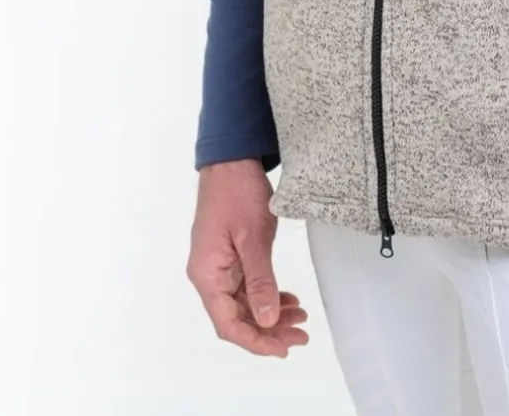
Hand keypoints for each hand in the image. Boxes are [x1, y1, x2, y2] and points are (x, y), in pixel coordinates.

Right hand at [186, 159, 310, 357]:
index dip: (256, 341)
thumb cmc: (238, 193)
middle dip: (269, 330)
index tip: (283, 349)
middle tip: (301, 334)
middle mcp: (208, 276)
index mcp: (207, 275)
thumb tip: (266, 321)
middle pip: (237, 317)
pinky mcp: (229, 256)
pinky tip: (287, 298)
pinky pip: (247, 286)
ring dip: (270, 313)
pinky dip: (267, 294)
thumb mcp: (253, 238)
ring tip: (300, 316)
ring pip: (244, 303)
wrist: (231, 160)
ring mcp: (218, 266)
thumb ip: (260, 281)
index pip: (229, 324)